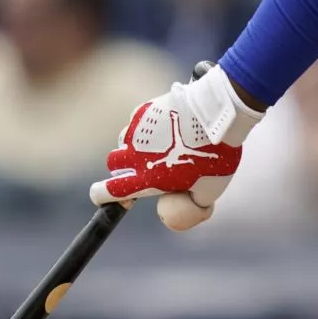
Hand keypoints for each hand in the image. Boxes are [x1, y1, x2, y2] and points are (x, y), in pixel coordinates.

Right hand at [91, 63, 262, 230]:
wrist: (216, 117)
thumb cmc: (216, 157)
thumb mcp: (209, 190)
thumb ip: (193, 203)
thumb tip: (185, 207)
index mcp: (145, 179)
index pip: (107, 191)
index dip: (101, 195)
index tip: (103, 195)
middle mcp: (134, 156)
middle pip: (113, 163)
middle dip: (122, 167)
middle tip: (141, 166)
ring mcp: (136, 131)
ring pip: (124, 140)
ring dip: (134, 144)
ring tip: (159, 143)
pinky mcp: (143, 111)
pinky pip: (137, 121)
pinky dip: (145, 125)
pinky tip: (167, 124)